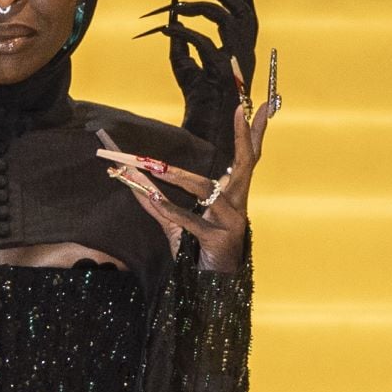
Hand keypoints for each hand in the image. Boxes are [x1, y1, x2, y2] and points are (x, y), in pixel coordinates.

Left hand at [97, 102, 269, 272]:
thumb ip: (155, 200)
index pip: (249, 157)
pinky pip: (189, 221)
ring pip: (204, 188)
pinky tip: (154, 200)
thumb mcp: (175, 222)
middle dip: (245, 134)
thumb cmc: (198, 251)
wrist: (211, 287)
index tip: (261, 104)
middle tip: (242, 107)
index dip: (253, 131)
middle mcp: (238, 203)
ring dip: (176, 175)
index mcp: (234, 195)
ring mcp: (231, 221)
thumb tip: (130, 178)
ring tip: (151, 166)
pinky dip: (170, 210)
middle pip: (247, 162)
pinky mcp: (218, 238)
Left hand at [136, 0, 258, 160]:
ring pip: (225, 17)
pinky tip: (165, 30)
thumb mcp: (184, 67)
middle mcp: (244, 51)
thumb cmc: (196, 103)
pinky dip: (183, 31)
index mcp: (240, 48)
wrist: (206, 136)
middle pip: (240, 6)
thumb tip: (169, 19)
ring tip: (172, 9)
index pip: (248, 9)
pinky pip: (204, 40)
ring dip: (196, 8)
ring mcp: (236, 62)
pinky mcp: (223, 72)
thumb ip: (180, 42)